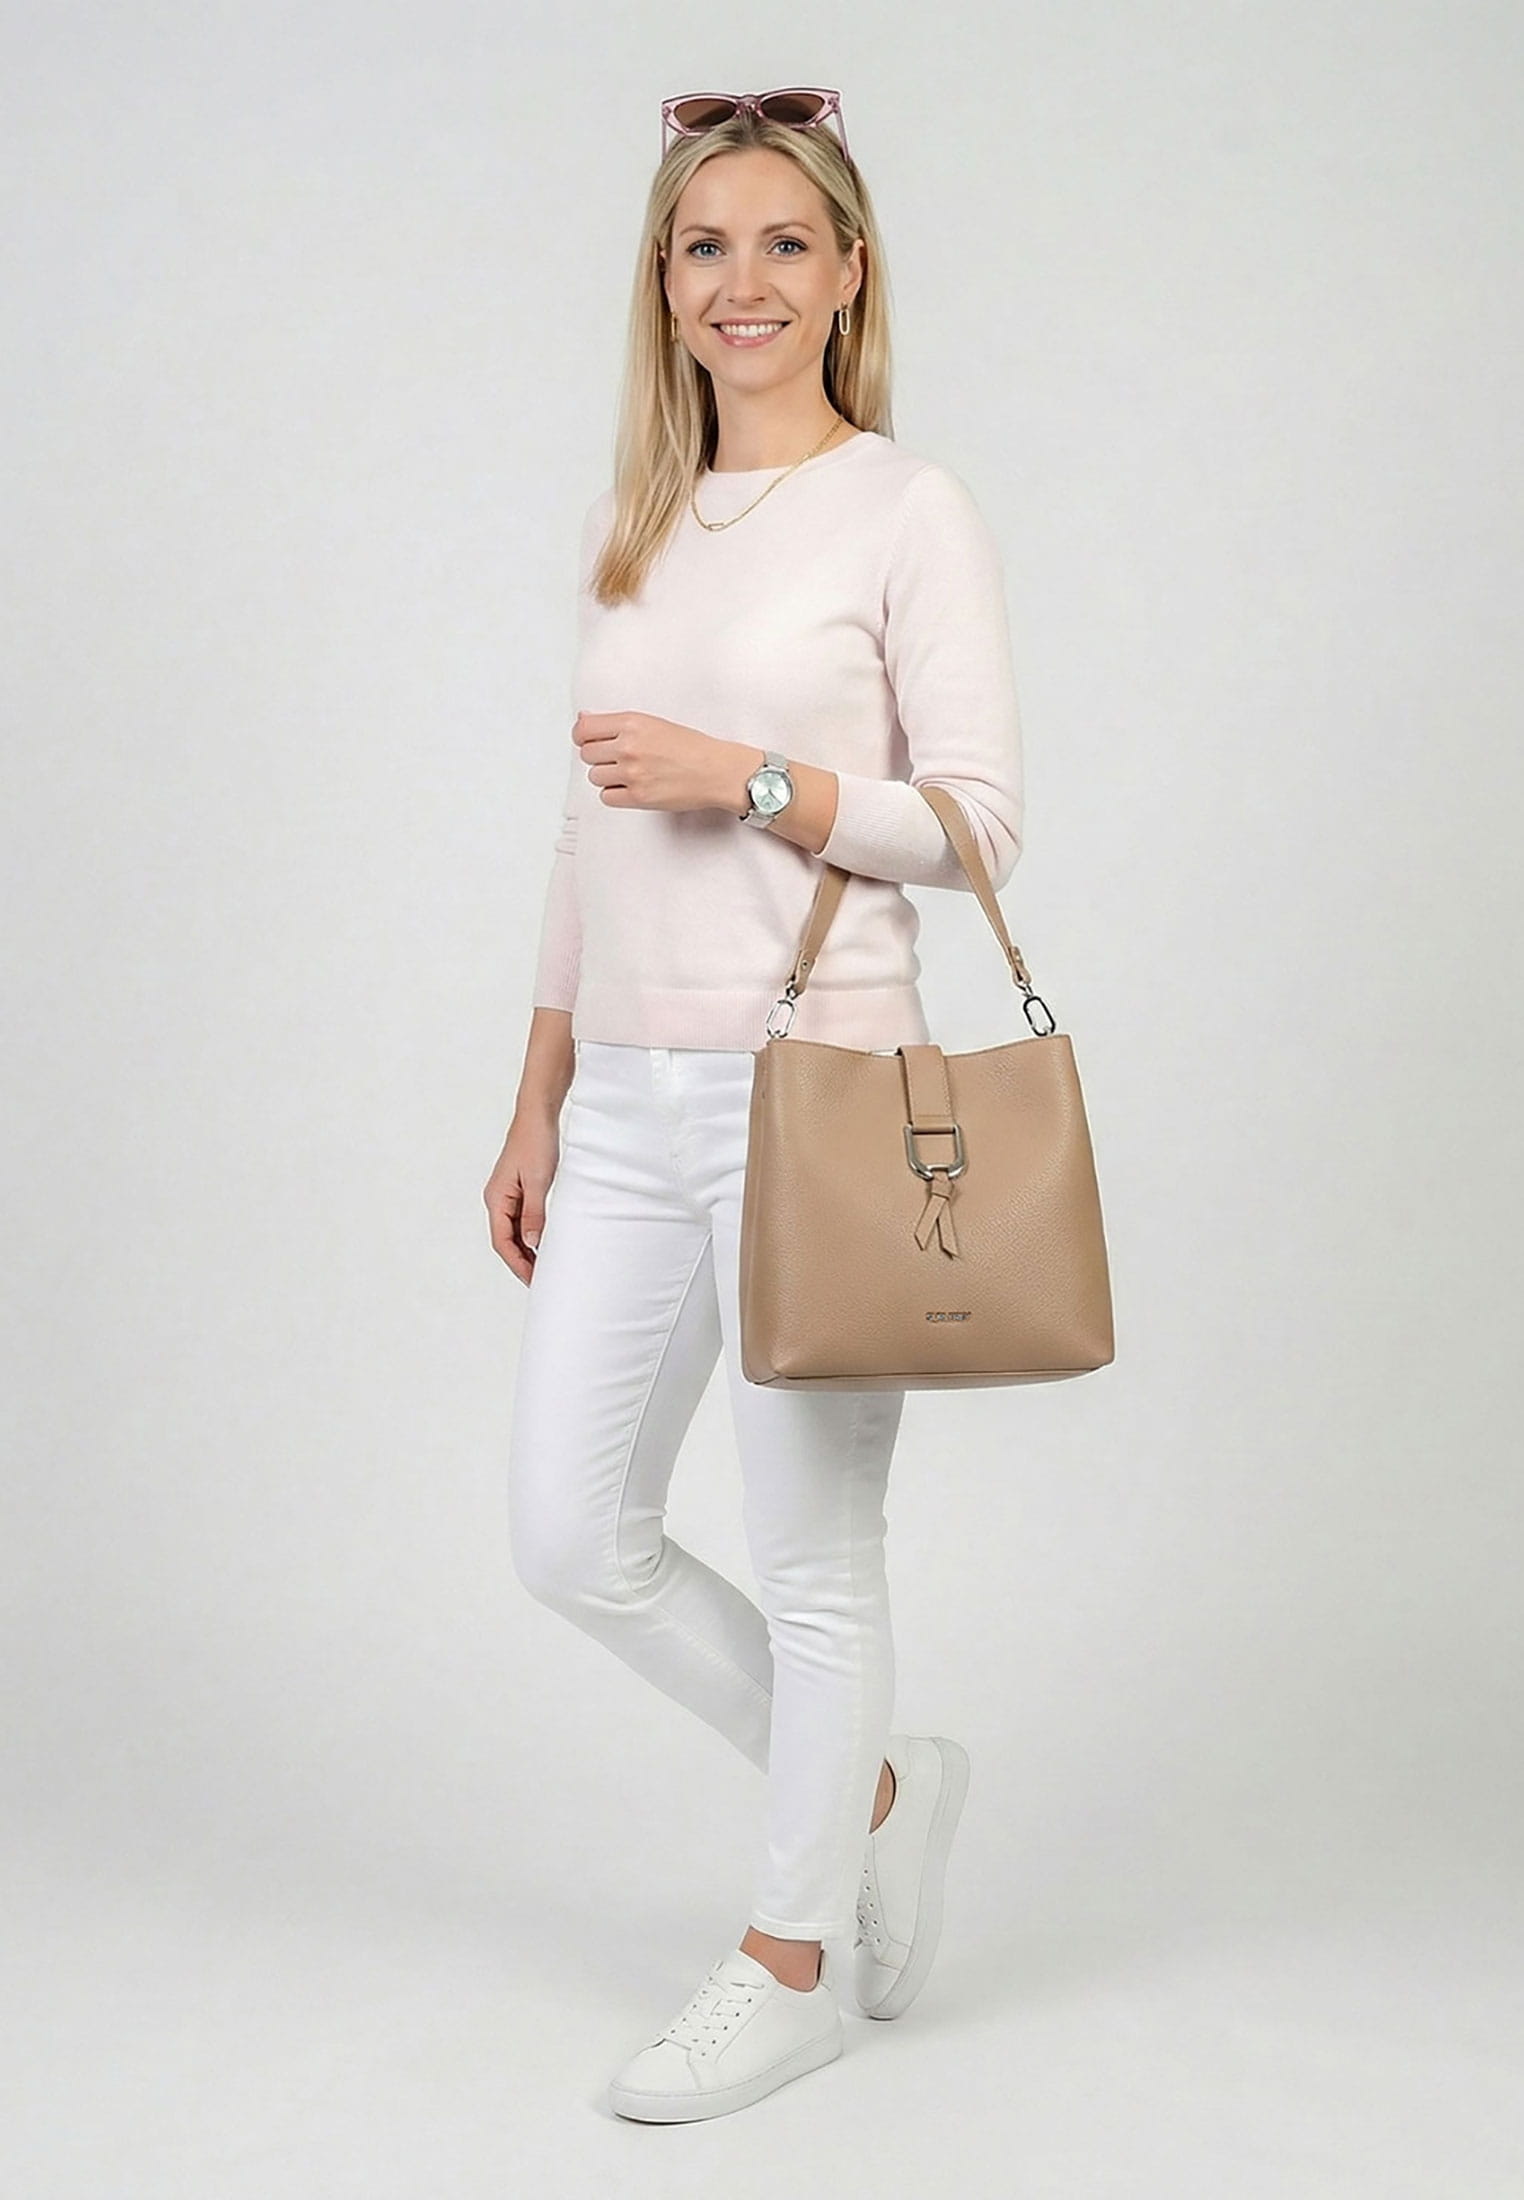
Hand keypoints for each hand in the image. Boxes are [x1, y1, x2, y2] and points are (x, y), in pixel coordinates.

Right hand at [483, 1107, 560, 1285]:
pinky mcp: (518, 1190)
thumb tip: (532, 1244)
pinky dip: (531, 1234)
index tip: (534, 1281)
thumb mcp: (538, 1181)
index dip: (517, 1263)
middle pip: (506, 1240)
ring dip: (527, 1250)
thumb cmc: (536, 1143)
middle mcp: (497, 1200)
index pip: (502, 1242)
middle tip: (541, 1282)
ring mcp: (506, 1195)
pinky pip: (521, 1220)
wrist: (537, 1116)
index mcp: (496, 1199)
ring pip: (514, 1232)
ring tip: (545, 1268)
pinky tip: (544, 1243)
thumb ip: (534, 1214)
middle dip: (521, 1262)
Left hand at [573, 711, 750, 814]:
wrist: (716, 770)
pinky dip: (616, 794)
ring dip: (607, 777)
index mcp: (632, 723)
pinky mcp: (638, 797)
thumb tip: (583, 721)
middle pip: (587, 755)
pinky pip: (607, 797)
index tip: (587, 741)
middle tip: (618, 759)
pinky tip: (632, 787)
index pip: (584, 729)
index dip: (582, 737)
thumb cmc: (690, 746)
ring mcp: (632, 773)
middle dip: (599, 758)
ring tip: (630, 774)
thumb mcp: (652, 723)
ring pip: (595, 777)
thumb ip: (617, 724)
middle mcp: (629, 747)